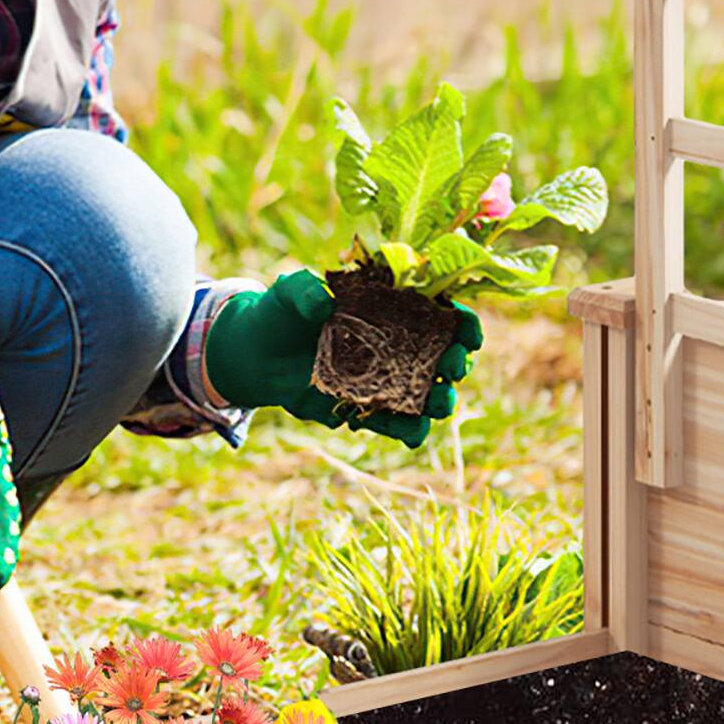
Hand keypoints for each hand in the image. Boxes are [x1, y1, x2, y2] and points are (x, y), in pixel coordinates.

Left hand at [203, 268, 482, 448]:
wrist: (256, 353)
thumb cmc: (281, 312)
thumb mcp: (289, 292)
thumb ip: (304, 290)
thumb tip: (322, 304)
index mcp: (391, 308)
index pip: (440, 312)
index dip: (461, 321)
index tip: (467, 330)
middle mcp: (397, 344)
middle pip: (444, 354)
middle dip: (458, 361)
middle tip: (453, 365)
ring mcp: (385, 379)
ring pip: (426, 392)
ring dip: (440, 399)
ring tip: (441, 402)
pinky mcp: (366, 408)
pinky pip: (396, 424)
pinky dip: (409, 431)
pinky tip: (415, 433)